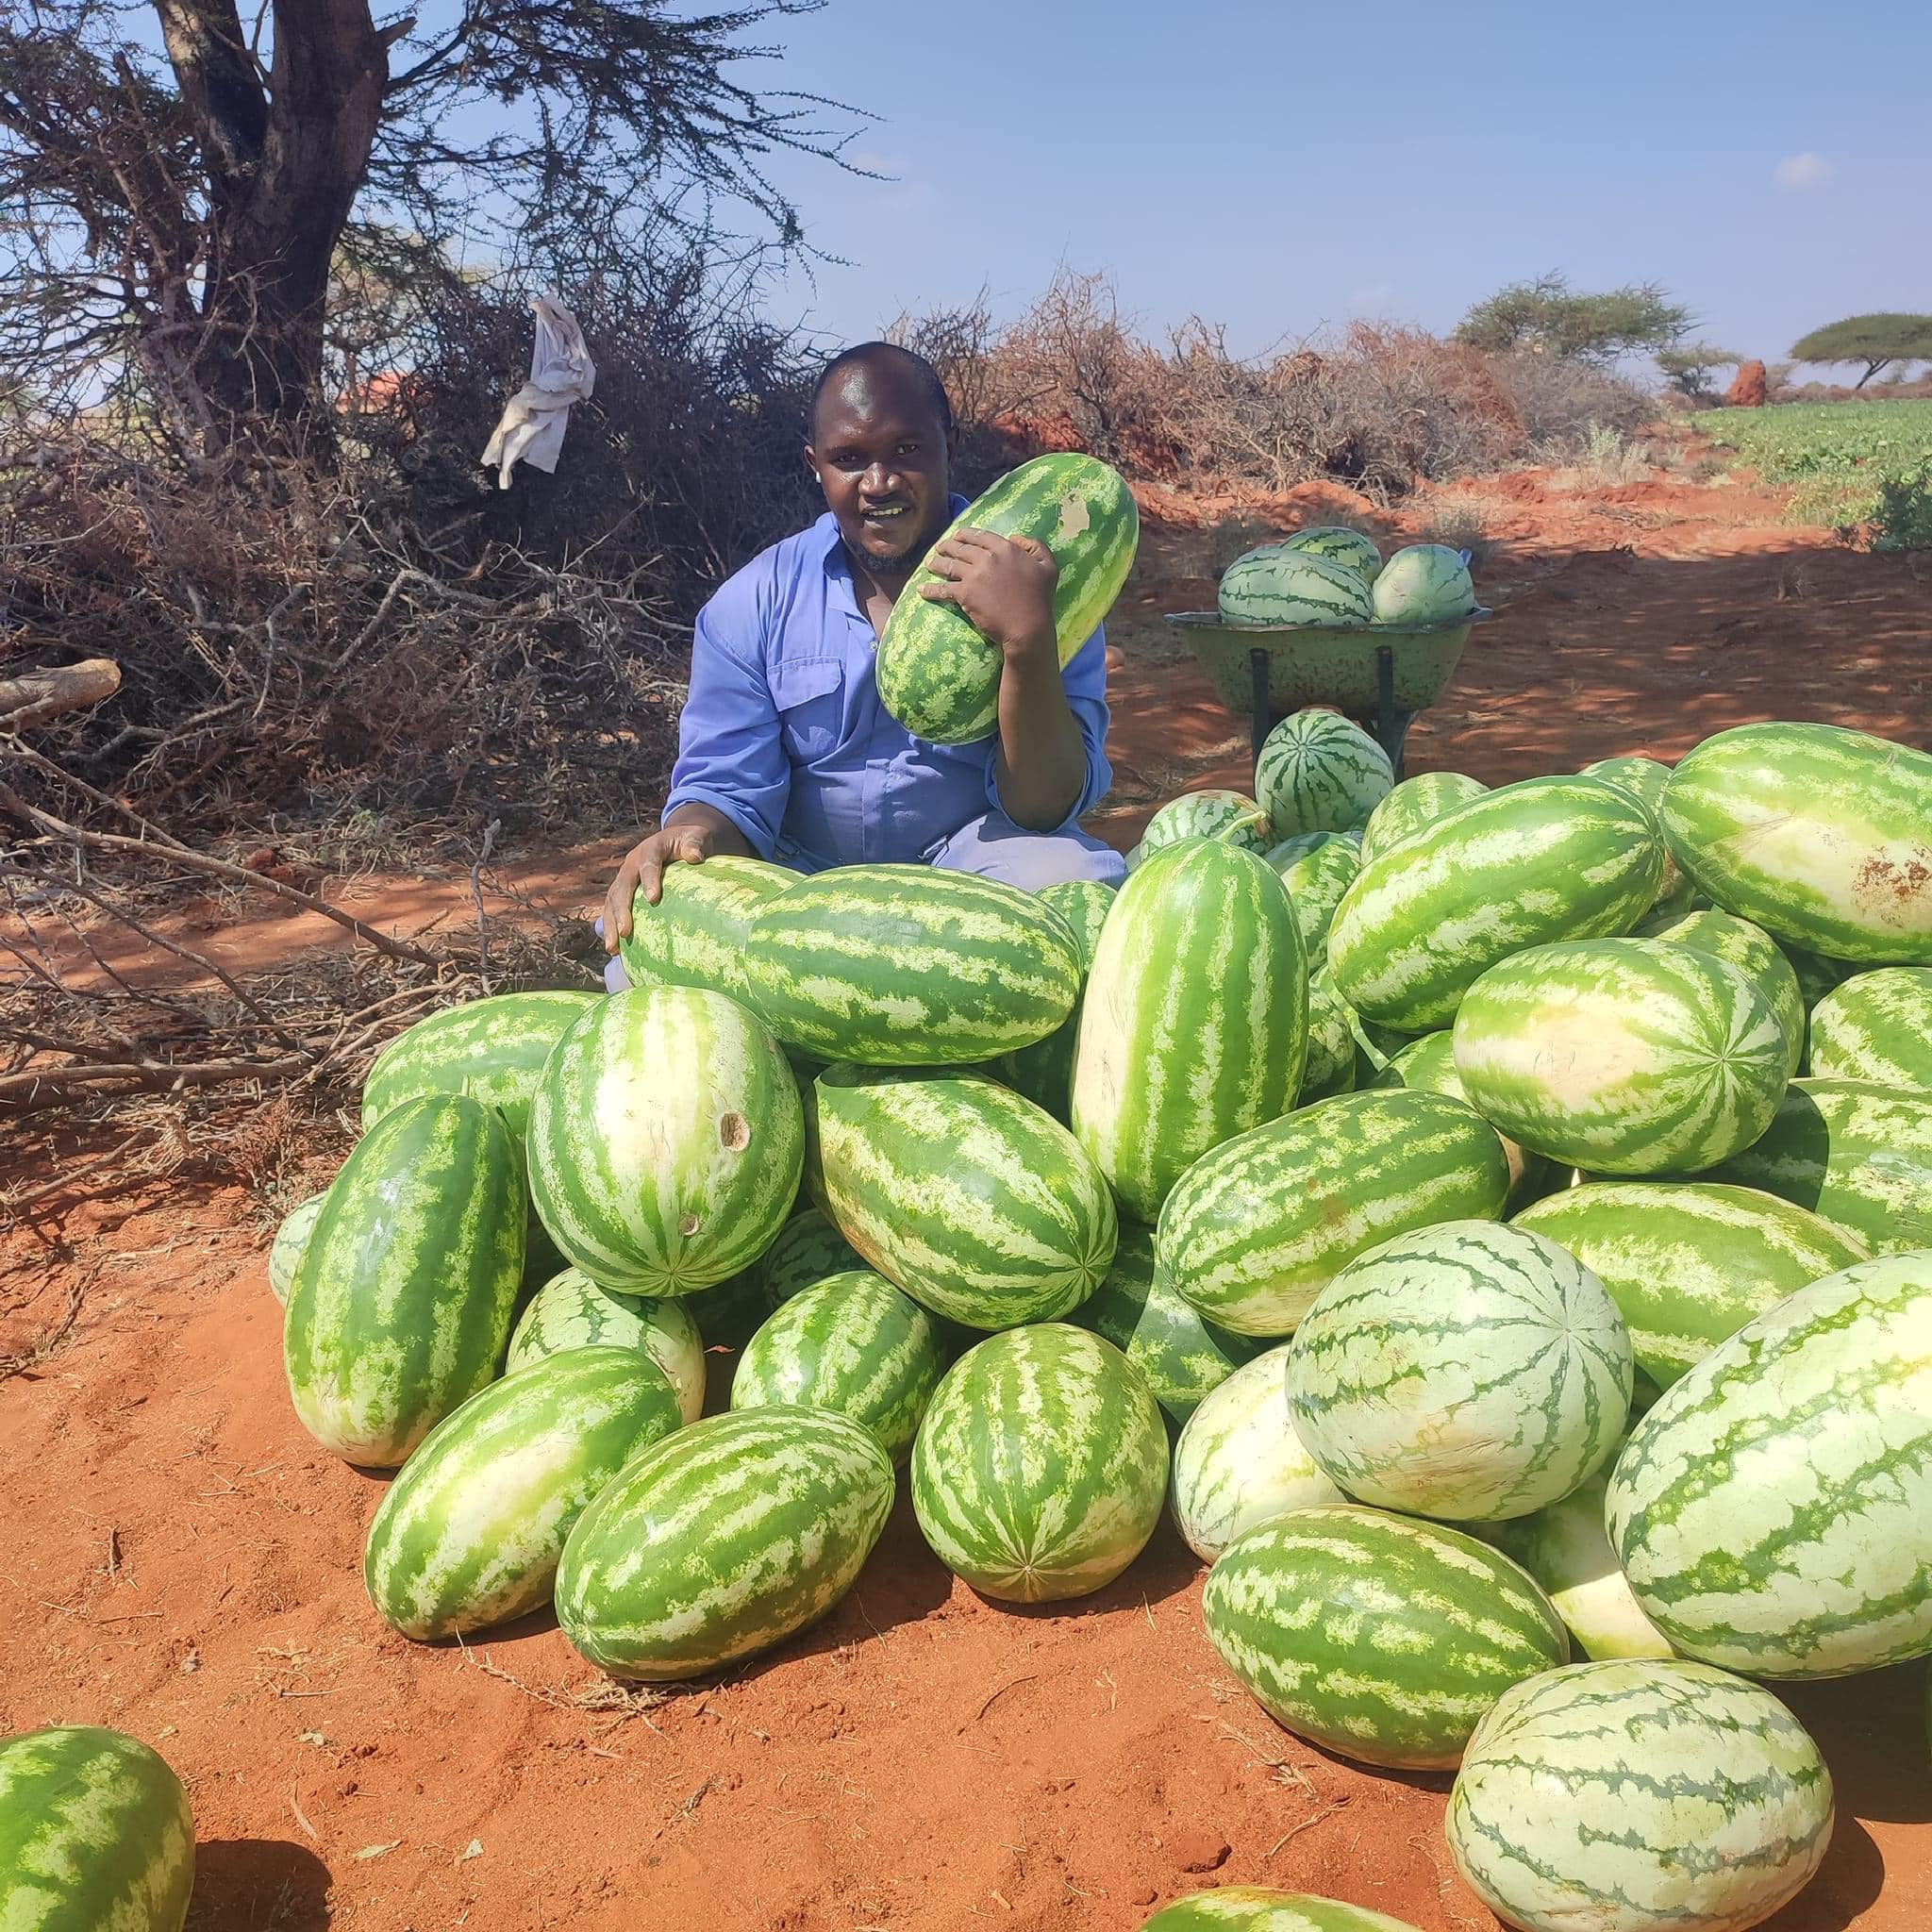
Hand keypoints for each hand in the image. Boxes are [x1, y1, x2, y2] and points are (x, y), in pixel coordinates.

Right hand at [600, 817, 727, 951]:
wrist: (675, 840)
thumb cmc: (689, 841)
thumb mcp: (696, 837)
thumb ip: (695, 843)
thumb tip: (694, 856)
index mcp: (650, 848)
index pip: (648, 863)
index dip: (649, 879)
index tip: (653, 899)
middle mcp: (632, 864)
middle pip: (622, 887)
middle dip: (621, 910)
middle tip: (626, 931)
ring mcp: (625, 878)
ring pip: (612, 901)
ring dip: (611, 925)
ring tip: (613, 948)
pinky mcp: (623, 892)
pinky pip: (613, 910)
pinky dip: (612, 928)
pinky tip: (616, 950)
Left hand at [918, 527, 1058, 655]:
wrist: (1026, 626)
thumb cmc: (1040, 598)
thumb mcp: (1048, 566)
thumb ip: (1035, 546)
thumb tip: (1015, 538)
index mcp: (1005, 549)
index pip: (981, 536)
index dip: (967, 534)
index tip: (958, 536)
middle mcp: (986, 558)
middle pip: (961, 548)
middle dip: (948, 546)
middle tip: (940, 547)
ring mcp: (973, 576)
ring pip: (949, 565)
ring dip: (937, 563)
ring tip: (930, 564)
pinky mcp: (964, 594)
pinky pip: (943, 589)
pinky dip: (930, 589)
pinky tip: (921, 589)